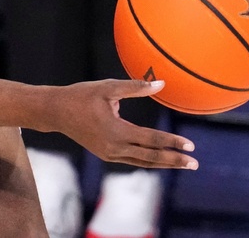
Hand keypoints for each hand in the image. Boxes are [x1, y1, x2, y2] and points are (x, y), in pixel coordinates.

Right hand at [51, 79, 197, 169]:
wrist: (54, 111)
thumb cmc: (80, 96)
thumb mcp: (107, 88)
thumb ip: (135, 87)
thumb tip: (161, 84)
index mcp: (116, 131)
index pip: (151, 140)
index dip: (172, 142)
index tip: (190, 145)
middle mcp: (114, 147)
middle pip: (150, 157)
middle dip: (174, 160)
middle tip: (194, 163)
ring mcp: (109, 153)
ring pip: (142, 161)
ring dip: (163, 163)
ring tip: (182, 164)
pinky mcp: (105, 154)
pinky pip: (131, 159)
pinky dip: (147, 160)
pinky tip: (158, 159)